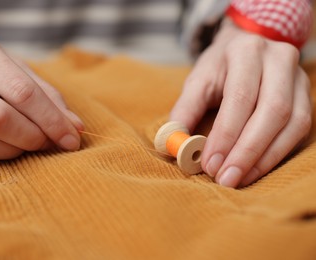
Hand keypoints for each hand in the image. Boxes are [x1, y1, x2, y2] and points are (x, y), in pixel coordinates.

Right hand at [0, 23, 82, 158]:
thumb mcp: (10, 64)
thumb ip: (44, 94)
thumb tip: (75, 127)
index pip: (21, 92)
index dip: (52, 120)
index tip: (71, 138)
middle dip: (34, 137)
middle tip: (50, 141)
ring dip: (16, 149)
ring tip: (29, 141)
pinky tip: (7, 143)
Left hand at [170, 19, 311, 187]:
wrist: (248, 46)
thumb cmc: (220, 67)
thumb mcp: (198, 80)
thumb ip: (185, 108)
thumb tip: (174, 142)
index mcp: (247, 51)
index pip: (240, 97)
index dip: (226, 134)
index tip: (210, 163)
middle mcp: (279, 60)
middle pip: (272, 111)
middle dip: (247, 151)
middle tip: (225, 178)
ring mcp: (299, 78)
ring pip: (293, 123)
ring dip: (264, 158)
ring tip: (238, 178)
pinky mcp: (307, 97)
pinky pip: (300, 131)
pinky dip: (277, 154)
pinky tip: (255, 170)